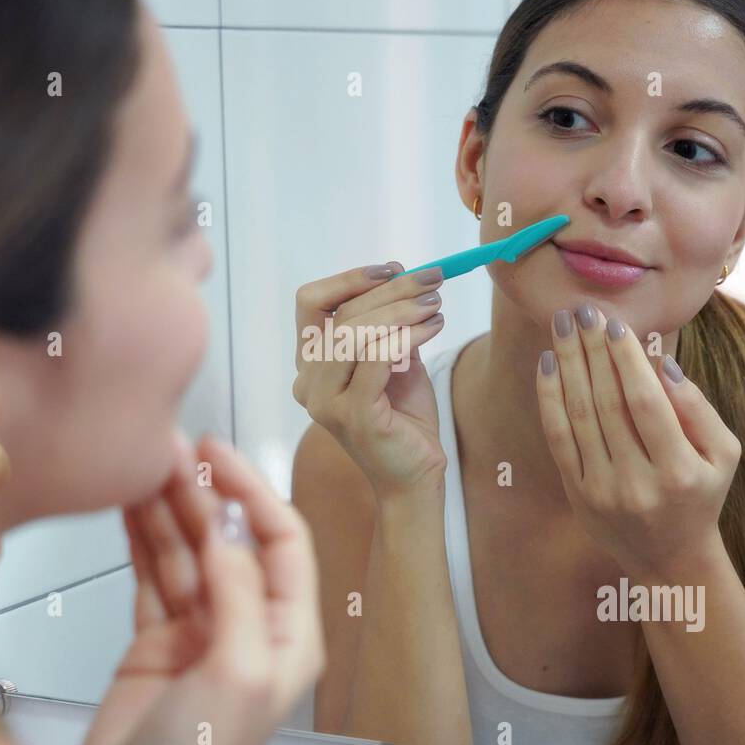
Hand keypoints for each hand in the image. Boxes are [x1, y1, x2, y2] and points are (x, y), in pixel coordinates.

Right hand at [77, 433, 323, 744]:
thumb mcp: (238, 671)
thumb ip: (237, 592)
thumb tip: (230, 526)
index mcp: (289, 634)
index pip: (281, 540)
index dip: (251, 491)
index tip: (218, 456)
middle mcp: (250, 626)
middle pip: (230, 538)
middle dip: (202, 491)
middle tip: (171, 451)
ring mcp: (202, 630)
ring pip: (187, 550)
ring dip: (167, 506)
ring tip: (144, 464)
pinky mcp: (158, 637)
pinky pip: (152, 573)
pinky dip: (140, 537)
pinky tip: (130, 505)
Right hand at [292, 262, 447, 496]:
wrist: (415, 476)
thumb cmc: (404, 418)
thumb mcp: (395, 359)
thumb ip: (389, 322)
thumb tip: (399, 271)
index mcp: (311, 365)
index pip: (310, 303)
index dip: (348, 279)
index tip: (392, 268)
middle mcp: (308, 383)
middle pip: (341, 314)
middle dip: (392, 289)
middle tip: (433, 279)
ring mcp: (326, 402)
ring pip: (355, 333)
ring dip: (402, 309)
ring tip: (436, 304)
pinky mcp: (354, 416)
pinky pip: (378, 358)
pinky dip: (408, 335)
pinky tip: (434, 327)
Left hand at [535, 303, 740, 581]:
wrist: (670, 559)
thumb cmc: (702, 493)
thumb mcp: (724, 454)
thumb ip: (698, 408)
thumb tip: (662, 364)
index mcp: (679, 472)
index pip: (645, 403)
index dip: (626, 359)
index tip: (615, 322)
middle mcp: (636, 483)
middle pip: (606, 404)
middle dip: (592, 351)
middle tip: (582, 310)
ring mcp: (601, 491)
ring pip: (578, 416)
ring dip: (568, 365)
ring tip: (563, 326)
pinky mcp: (577, 494)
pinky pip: (558, 438)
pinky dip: (550, 398)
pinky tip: (548, 364)